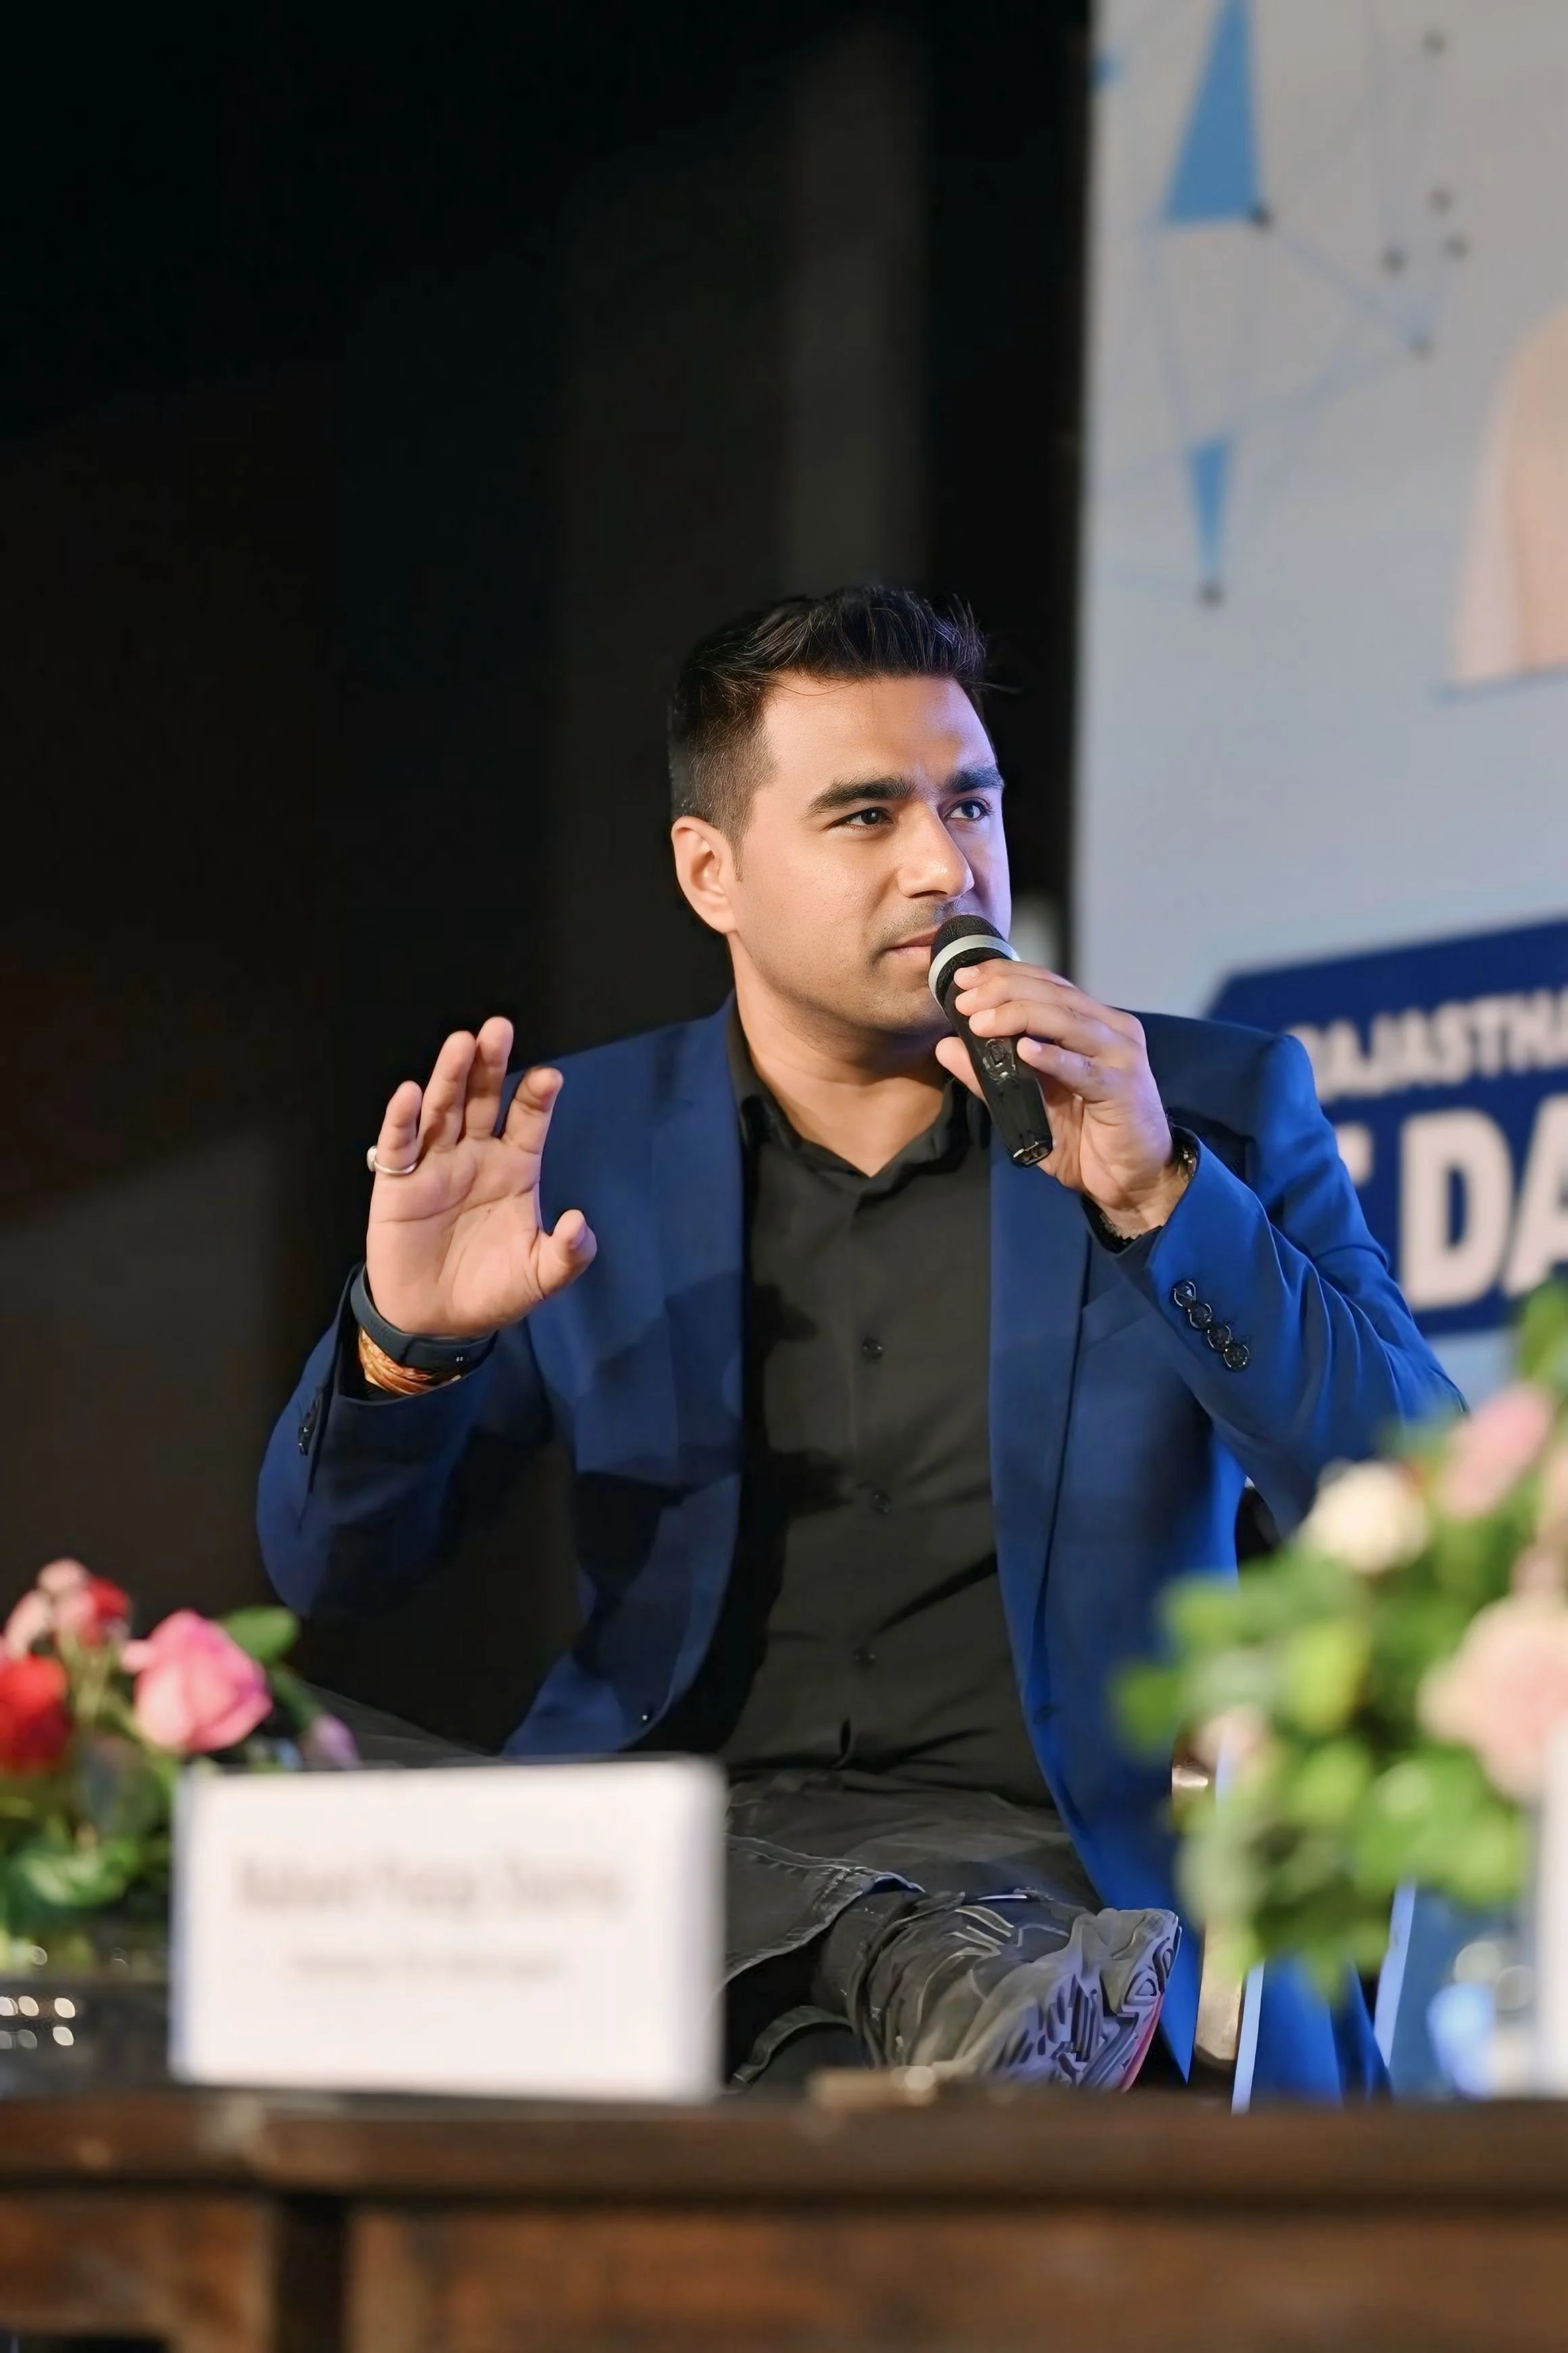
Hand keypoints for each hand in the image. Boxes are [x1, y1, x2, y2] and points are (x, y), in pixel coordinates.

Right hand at [364, 1017, 596, 1334]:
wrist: (436, 1322)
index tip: (549, 1078)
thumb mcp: (539, 1277)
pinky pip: (400, 1145)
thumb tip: (580, 1222)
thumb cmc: (491, 1290)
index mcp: (515, 1167)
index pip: (529, 1119)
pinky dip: (402, 1119)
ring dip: (450, 1077)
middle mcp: (476, 1155)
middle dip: (491, 1065)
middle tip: (499, 1029)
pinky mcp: (399, 1183)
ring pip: (443, 1110)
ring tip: (461, 1044)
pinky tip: (409, 1093)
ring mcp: (435, 1164)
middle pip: (483, 1099)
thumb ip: (567, 1254)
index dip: (537, 1097)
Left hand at [934, 965, 1187, 1232]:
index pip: (1046, 984)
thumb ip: (990, 1076)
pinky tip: (1024, 1050)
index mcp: (1091, 1023)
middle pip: (1053, 994)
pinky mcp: (1123, 1088)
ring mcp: (1120, 1056)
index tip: (963, 978)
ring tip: (982, 1022)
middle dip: (1004, 991)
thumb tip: (946, 1046)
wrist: (1132, 1179)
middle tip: (965, 1001)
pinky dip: (1053, 1056)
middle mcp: (1110, 1029)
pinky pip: (1083, 1068)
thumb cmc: (1085, 1138)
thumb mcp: (1028, 1104)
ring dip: (1019, 1016)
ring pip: (1066, 1020)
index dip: (1004, 975)